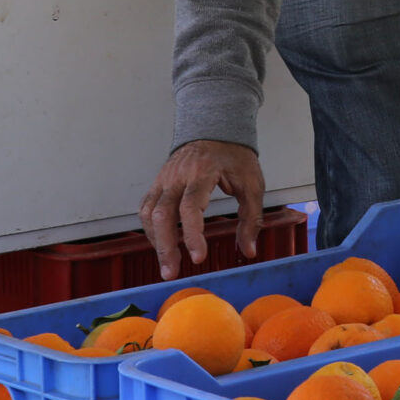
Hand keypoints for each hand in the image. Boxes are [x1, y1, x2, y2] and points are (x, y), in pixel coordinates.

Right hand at [139, 139, 265, 278]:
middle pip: (161, 213)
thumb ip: (251, 218)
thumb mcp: (252, 183)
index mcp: (202, 173)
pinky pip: (146, 208)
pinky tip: (162, 245)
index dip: (192, 234)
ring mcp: (164, 179)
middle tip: (172, 272)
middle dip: (165, 246)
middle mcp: (177, 176)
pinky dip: (151, 229)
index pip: (190, 206)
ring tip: (167, 265)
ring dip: (155, 241)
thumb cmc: (234, 155)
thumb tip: (248, 250)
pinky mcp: (158, 183)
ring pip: (148, 212)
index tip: (198, 257)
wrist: (215, 128)